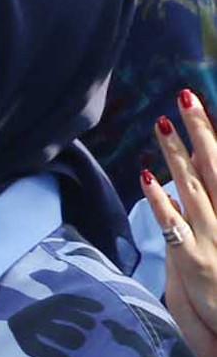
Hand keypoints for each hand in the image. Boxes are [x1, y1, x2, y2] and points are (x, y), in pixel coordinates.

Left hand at [141, 90, 216, 356]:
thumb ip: (204, 208)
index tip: (199, 103)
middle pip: (214, 166)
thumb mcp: (216, 237)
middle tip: (185, 96)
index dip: (211, 134)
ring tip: (162, 124)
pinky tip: (146, 177)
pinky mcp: (194, 260)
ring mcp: (212, 237)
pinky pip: (174, 225)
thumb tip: (179, 185)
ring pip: (193, 187)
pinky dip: (160, 201)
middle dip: (200, 130)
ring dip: (177, 155)